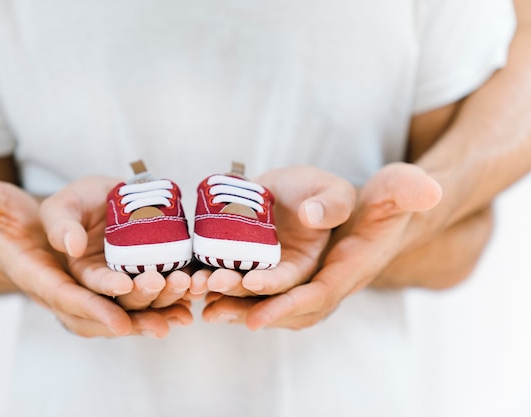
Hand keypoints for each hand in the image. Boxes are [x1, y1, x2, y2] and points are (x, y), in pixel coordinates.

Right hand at [0, 178, 190, 337]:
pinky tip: (187, 311)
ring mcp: (93, 292)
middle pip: (102, 312)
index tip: (119, 320)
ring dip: (155, 313)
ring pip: (124, 311)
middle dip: (134, 313)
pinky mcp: (114, 285)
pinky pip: (139, 303)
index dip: (93, 308)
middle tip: (163, 310)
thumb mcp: (8, 205)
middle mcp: (69, 292)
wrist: (41, 230)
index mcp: (39, 277)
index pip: (65, 298)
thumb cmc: (26, 217)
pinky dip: (163, 308)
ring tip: (183, 312)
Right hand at [39, 176, 193, 311]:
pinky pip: (170, 292)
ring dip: (167, 298)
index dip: (106, 288)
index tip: (122, 284)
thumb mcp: (61, 206)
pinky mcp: (155, 276)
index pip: (90, 288)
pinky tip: (198, 291)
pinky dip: (184, 294)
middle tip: (158, 282)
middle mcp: (109, 287)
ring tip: (184, 285)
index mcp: (80, 275)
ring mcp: (134, 285)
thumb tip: (72, 246)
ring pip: (150, 302)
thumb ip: (61, 225)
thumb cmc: (78, 202)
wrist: (107, 199)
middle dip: (142, 296)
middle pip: (124, 302)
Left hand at [199, 165, 354, 318]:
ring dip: (216, 290)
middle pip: (257, 293)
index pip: (291, 282)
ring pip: (235, 290)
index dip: (272, 283)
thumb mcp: (335, 192)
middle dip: (236, 291)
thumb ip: (332, 204)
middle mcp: (279, 276)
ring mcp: (256, 272)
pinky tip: (187, 280)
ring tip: (195, 286)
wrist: (292, 190)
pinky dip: (203, 277)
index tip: (253, 281)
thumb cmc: (319, 191)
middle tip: (214, 283)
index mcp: (307, 265)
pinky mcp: (236, 262)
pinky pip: (220, 273)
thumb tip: (311, 215)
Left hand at [204, 163, 441, 329]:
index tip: (255, 314)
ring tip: (202, 305)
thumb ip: (403, 189)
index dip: (287, 304)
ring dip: (235, 307)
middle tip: (215, 306)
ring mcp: (306, 280)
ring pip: (269, 303)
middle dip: (250, 308)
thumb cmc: (383, 199)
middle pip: (285, 306)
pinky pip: (260, 292)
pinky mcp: (288, 270)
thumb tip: (393, 197)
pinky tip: (203, 291)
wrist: (377, 211)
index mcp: (350, 268)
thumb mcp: (395, 188)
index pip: (319, 294)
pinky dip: (233, 295)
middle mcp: (325, 282)